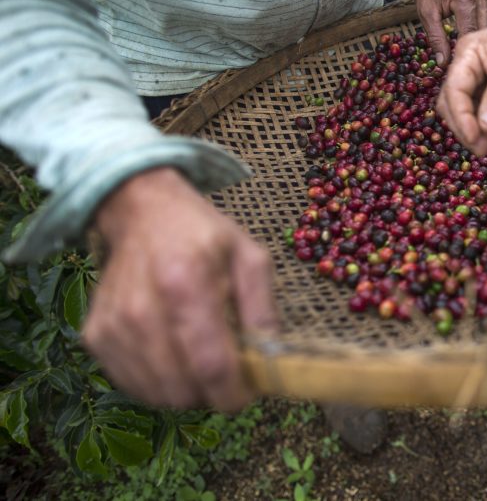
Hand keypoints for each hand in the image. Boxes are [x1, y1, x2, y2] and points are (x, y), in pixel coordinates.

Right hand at [83, 167, 277, 410]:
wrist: (142, 213)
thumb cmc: (203, 235)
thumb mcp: (249, 256)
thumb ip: (263, 308)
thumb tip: (271, 361)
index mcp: (186, 283)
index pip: (210, 363)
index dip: (233, 392)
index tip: (248, 393)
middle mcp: (141, 309)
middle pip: (182, 387)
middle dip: (212, 394)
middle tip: (227, 374)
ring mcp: (113, 325)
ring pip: (157, 394)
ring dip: (186, 391)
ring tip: (201, 361)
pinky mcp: (95, 337)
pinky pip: (133, 385)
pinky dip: (159, 383)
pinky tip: (174, 356)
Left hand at [411, 0, 486, 64]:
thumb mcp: (426, 13)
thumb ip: (435, 38)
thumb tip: (443, 63)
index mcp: (466, 1)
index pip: (469, 35)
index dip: (463, 55)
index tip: (457, 71)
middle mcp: (480, 0)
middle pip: (483, 35)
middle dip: (475, 53)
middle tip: (466, 71)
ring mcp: (485, 0)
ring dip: (480, 45)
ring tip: (473, 63)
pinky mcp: (484, 2)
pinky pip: (485, 24)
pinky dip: (480, 37)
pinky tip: (475, 49)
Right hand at [436, 17, 486, 155]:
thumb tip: (484, 127)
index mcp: (468, 55)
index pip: (454, 91)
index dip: (461, 118)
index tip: (475, 139)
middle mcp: (464, 66)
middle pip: (453, 104)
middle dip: (468, 130)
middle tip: (486, 151)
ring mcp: (473, 77)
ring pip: (467, 111)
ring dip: (481, 133)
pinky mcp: (485, 87)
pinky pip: (482, 111)